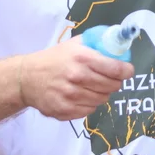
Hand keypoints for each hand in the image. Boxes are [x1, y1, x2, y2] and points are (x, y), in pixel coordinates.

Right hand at [20, 37, 134, 120]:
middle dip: (116, 82)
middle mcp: (78, 77)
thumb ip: (94, 44)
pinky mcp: (66, 110)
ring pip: (102, 99)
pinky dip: (90, 103)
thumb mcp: (73, 45)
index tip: (128, 71)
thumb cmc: (54, 59)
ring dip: (103, 93)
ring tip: (95, 86)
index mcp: (82, 58)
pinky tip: (83, 95)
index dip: (126, 71)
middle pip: (111, 86)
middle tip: (112, 79)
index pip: (115, 68)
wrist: (27, 78)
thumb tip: (116, 44)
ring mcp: (71, 96)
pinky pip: (90, 110)